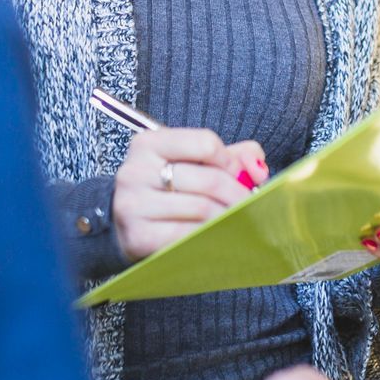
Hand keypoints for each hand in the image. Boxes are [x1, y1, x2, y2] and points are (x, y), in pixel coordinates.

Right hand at [113, 128, 267, 262]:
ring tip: (237, 221)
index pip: (204, 143)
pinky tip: (218, 236)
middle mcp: (135, 171)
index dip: (230, 160)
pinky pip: (187, 235)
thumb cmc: (164, 191)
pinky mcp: (138, 236)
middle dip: (238, 194)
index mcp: (148, 144)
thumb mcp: (191, 163)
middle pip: (208, 179)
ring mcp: (133, 205)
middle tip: (250, 205)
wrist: (121, 225)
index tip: (238, 174)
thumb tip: (257, 167)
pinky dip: (210, 237)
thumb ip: (231, 156)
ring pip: (202, 208)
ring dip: (228, 217)